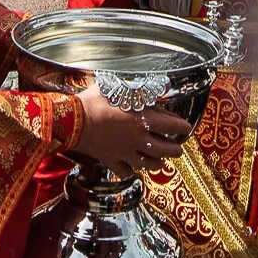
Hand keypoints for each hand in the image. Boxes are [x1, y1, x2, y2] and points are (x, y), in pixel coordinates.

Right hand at [73, 86, 191, 176]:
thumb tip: (153, 85)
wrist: (72, 121)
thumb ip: (137, 89)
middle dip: (175, 150)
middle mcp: (137, 139)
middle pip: (164, 150)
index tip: (186, 127)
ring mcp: (124, 152)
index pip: (171, 126)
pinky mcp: (110, 160)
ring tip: (161, 162)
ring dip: (158, 163)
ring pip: (148, 164)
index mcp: (142, 120)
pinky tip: (132, 170)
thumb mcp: (118, 88)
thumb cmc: (94, 101)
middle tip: (179, 149)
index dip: (182, 127)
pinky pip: (124, 172)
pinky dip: (130, 172)